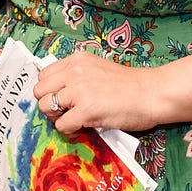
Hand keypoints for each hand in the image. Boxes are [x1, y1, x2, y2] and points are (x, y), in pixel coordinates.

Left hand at [34, 51, 161, 134]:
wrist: (152, 93)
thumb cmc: (130, 85)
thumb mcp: (98, 69)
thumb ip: (78, 76)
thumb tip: (58, 94)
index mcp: (77, 59)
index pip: (44, 75)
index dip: (50, 90)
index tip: (62, 99)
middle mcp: (75, 71)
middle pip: (39, 91)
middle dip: (49, 104)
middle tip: (65, 112)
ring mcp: (79, 90)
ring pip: (45, 107)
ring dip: (57, 118)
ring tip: (74, 120)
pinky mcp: (86, 109)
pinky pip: (61, 125)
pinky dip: (69, 130)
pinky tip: (83, 127)